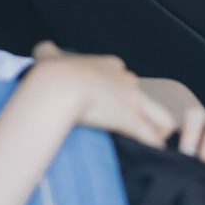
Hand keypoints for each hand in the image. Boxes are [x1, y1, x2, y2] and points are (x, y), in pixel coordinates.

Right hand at [31, 41, 175, 147]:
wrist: (58, 85)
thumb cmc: (52, 73)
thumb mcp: (48, 55)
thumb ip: (48, 52)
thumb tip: (44, 50)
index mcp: (109, 65)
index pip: (123, 77)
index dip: (119, 91)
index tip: (111, 104)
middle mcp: (126, 81)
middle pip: (141, 95)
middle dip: (139, 111)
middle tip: (131, 126)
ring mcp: (132, 100)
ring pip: (160, 115)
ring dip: (159, 130)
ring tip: (153, 142)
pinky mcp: (132, 119)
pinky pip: (152, 136)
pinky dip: (154, 146)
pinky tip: (152, 154)